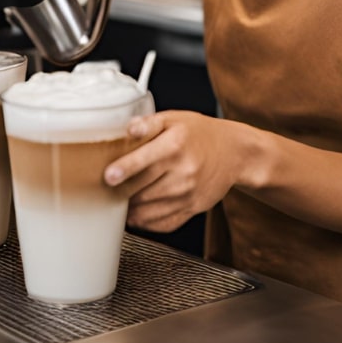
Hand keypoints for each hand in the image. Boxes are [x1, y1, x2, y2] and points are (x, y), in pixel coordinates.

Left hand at [105, 111, 240, 233]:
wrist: (233, 152)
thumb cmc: (199, 133)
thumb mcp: (175, 119)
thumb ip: (149, 123)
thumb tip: (127, 129)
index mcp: (176, 144)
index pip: (146, 160)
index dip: (125, 169)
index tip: (109, 176)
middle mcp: (184, 171)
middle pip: (142, 189)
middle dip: (120, 191)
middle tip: (108, 188)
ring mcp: (189, 193)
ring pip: (148, 211)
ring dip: (130, 207)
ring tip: (122, 198)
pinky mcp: (193, 209)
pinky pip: (162, 224)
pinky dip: (145, 221)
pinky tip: (139, 211)